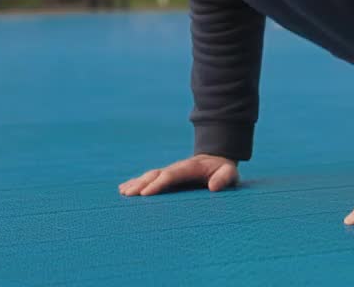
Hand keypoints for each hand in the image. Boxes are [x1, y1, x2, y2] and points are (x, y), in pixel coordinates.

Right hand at [118, 154, 238, 196]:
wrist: (217, 159)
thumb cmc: (223, 170)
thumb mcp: (229, 172)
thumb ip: (224, 178)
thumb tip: (213, 187)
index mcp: (189, 168)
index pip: (171, 175)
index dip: (158, 183)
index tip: (146, 193)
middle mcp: (176, 168)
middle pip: (156, 175)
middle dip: (142, 184)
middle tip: (128, 195)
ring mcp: (169, 171)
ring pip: (149, 176)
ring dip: (136, 183)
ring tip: (123, 193)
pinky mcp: (166, 176)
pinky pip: (149, 179)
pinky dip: (136, 183)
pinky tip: (123, 189)